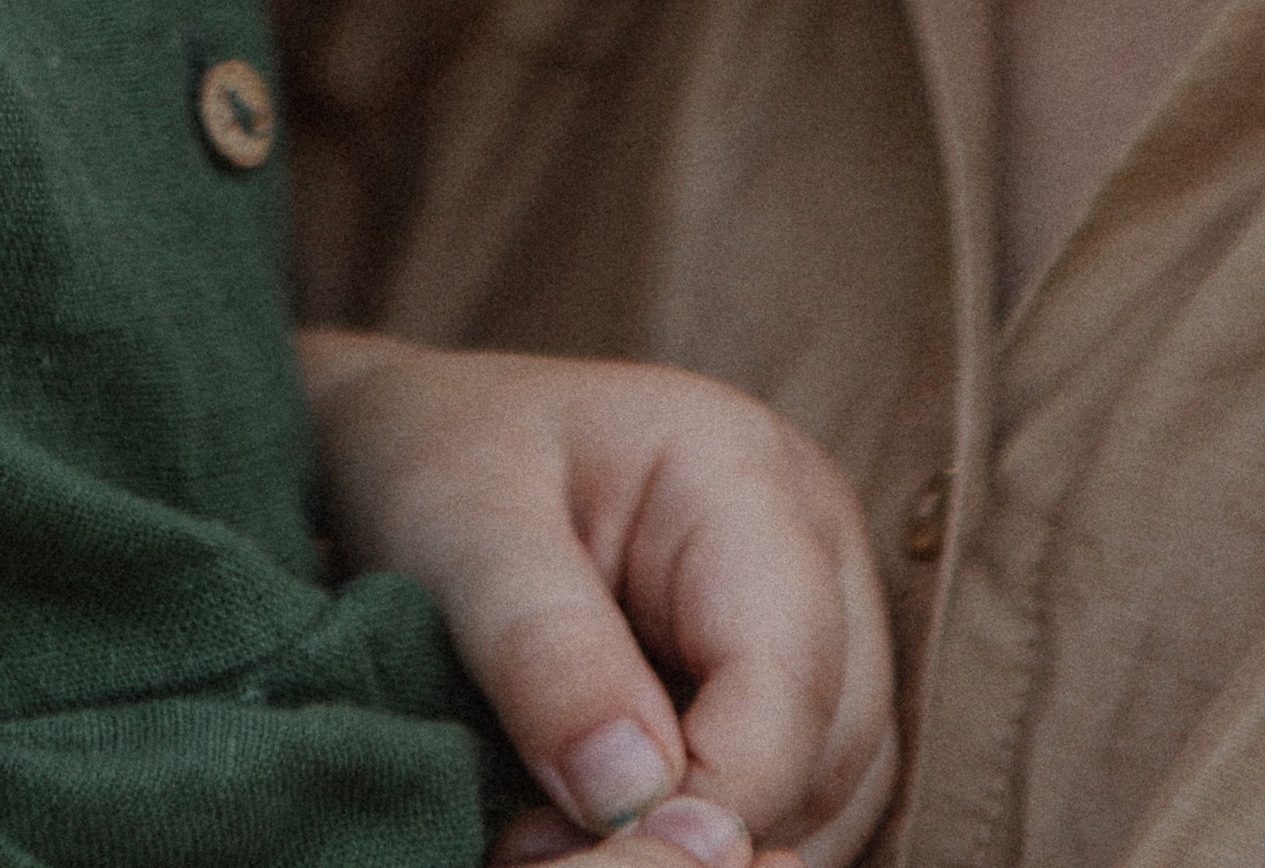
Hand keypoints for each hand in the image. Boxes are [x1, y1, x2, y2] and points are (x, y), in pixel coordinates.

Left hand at [300, 334, 895, 867]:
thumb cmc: (447, 458)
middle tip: (550, 845)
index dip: (715, 795)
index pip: (786, 677)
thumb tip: (631, 792)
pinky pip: (807, 792)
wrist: (431, 437)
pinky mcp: (794, 670)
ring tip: (565, 831)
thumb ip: (544, 648)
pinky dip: (723, 827)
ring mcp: (820, 604)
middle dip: (708, 823)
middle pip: (827, 742)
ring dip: (717, 836)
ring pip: (833, 786)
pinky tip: (621, 824)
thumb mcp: (463, 527)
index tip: (600, 848)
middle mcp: (812, 539)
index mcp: (743, 472)